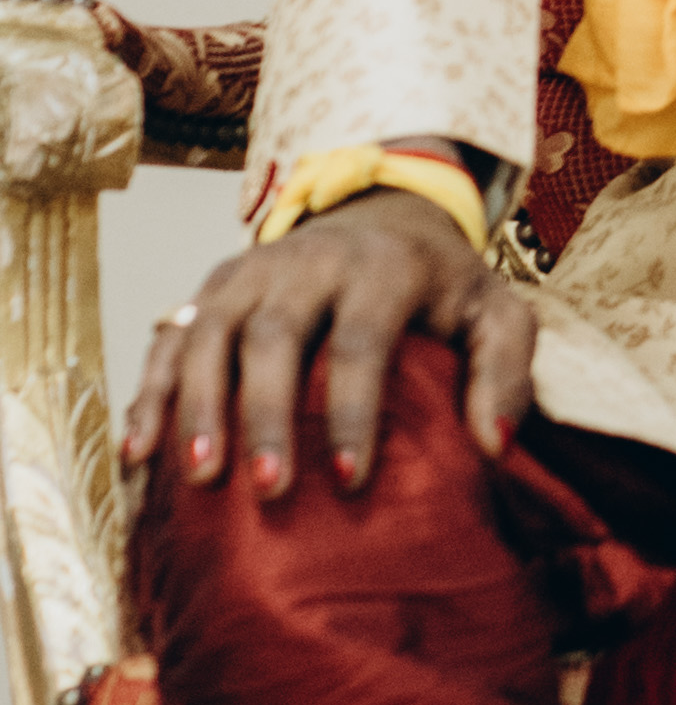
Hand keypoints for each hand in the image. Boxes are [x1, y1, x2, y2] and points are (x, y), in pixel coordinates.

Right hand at [119, 187, 536, 503]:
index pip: (361, 340)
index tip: (351, 479)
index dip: (353, 411)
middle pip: (274, 335)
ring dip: (197, 407)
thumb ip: (507, 373)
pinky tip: (139, 452)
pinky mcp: (213, 288)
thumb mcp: (497, 315)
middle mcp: (308, 262)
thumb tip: (492, 448)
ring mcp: (251, 272)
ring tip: (197, 479)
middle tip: (268, 491)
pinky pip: (170, 338)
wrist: (388, 213)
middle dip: (267, 416)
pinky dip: (151, 393)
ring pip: (209, 333)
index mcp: (382, 269)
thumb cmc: (442, 285)